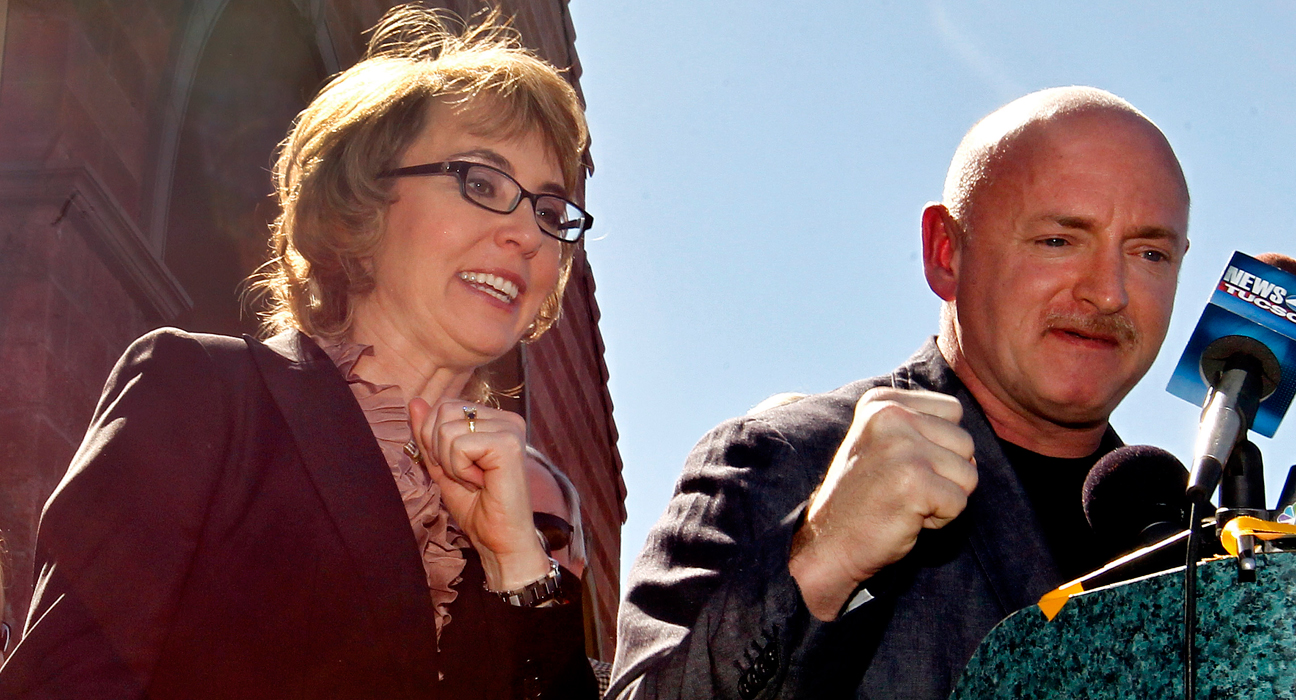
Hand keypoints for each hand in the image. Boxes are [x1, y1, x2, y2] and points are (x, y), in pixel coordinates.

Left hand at [408, 398, 549, 590]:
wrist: (499, 541)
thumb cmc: (476, 508)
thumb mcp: (442, 465)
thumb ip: (429, 434)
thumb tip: (415, 401)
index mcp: (495, 419)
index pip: (445, 405)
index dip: (435, 439)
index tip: (458, 468)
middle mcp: (507, 418)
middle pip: (443, 410)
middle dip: (439, 448)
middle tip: (465, 475)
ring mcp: (510, 428)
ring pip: (447, 428)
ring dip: (450, 463)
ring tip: (473, 480)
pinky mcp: (508, 443)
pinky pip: (459, 444)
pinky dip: (459, 469)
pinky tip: (480, 483)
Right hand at [788, 387, 976, 619]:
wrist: (829, 543)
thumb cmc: (864, 497)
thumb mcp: (883, 441)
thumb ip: (919, 425)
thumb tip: (970, 442)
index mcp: (882, 401)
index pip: (953, 411)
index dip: (940, 445)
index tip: (902, 464)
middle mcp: (890, 416)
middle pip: (965, 442)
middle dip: (946, 474)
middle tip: (904, 488)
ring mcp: (901, 448)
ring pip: (969, 474)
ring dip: (945, 497)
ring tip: (905, 502)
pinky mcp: (914, 483)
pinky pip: (960, 502)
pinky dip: (940, 519)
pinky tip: (906, 518)